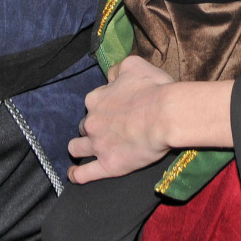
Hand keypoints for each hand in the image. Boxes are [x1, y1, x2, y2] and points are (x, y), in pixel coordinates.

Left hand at [67, 56, 174, 183]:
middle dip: (92, 126)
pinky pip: (83, 174)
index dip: (104, 104)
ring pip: (76, 147)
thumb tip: (110, 76)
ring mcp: (98, 145)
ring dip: (79, 147)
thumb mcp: (134, 65)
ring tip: (83, 149)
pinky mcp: (108, 165)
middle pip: (84, 125)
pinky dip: (76, 175)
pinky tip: (73, 174)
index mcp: (96, 98)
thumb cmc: (154, 88)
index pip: (93, 101)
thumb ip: (117, 69)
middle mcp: (92, 121)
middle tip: (108, 128)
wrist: (167, 115)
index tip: (116, 106)